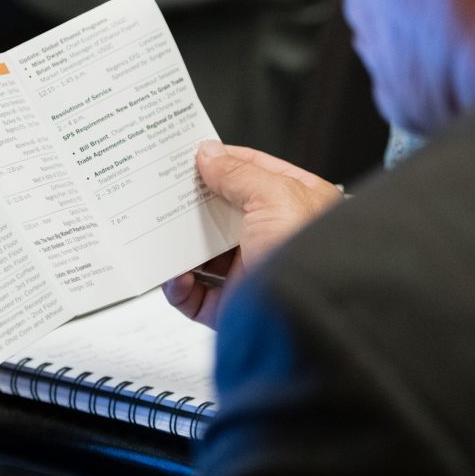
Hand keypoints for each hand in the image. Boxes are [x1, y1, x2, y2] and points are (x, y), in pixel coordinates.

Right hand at [163, 141, 343, 326]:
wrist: (306, 322)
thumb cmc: (310, 256)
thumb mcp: (276, 197)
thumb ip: (239, 173)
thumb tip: (209, 155)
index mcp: (298, 204)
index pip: (255, 172)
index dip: (223, 161)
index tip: (191, 153)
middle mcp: (275, 236)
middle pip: (223, 212)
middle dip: (193, 204)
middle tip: (167, 192)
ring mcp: (252, 271)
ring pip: (204, 253)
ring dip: (181, 246)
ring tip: (165, 237)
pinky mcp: (232, 305)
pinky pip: (194, 294)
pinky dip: (179, 286)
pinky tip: (177, 277)